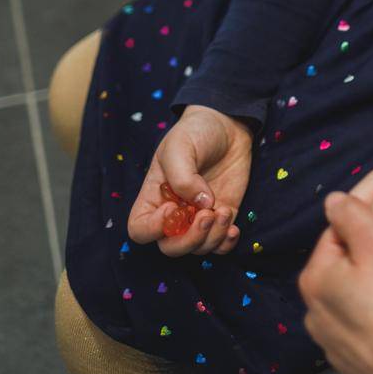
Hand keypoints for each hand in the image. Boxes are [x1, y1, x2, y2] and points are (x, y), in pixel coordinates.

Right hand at [127, 105, 251, 257]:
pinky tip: (233, 227)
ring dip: (212, 237)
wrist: (227, 125)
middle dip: (189, 239)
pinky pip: (220, 245)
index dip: (153, 228)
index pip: (139, 229)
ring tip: (223, 211)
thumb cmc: (195, 133)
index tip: (173, 207)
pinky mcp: (222, 217)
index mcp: (153, 197)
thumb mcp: (180, 147)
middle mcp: (173, 214)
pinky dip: (226, 243)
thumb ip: (183, 176)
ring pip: (197, 248)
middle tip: (207, 215)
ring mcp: (198, 218)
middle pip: (170, 247)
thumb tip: (200, 205)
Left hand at [300, 191, 372, 373]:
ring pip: (359, 299)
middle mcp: (317, 315)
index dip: (370, 226)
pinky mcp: (357, 366)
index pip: (338, 235)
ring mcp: (336, 345)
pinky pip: (370, 330)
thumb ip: (354, 215)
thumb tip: (335, 201)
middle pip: (347, 268)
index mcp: (316, 280)